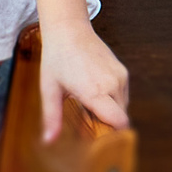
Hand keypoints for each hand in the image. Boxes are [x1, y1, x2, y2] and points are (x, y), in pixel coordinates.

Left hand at [38, 20, 128, 139]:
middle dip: (107, 123)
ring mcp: (120, 77)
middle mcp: (113, 85)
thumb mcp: (49, 89)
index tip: (98, 138)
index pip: (119, 122)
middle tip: (86, 120)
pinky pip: (123, 94)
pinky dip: (112, 99)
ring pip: (123, 106)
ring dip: (110, 110)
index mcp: (95, 91)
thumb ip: (51, 117)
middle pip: (121, 117)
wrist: (68, 29)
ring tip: (87, 103)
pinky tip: (93, 91)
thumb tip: (48, 141)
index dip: (113, 134)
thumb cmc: (56, 58)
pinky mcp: (123, 71)